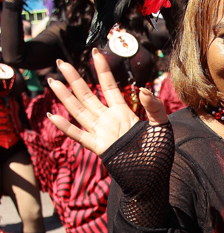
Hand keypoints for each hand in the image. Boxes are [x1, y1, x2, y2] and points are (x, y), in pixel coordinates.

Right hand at [47, 51, 167, 155]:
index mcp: (123, 113)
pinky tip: (53, 117)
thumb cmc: (158, 155)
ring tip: (52, 82)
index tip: (96, 53)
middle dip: (74, 79)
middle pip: (87, 95)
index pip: (109, 86)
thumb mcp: (162, 126)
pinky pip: (79, 136)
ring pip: (79, 111)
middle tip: (60, 63)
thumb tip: (143, 88)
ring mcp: (102, 133)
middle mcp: (109, 120)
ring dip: (65, 97)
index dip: (102, 70)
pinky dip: (66, 127)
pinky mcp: (99, 148)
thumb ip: (154, 106)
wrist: (152, 179)